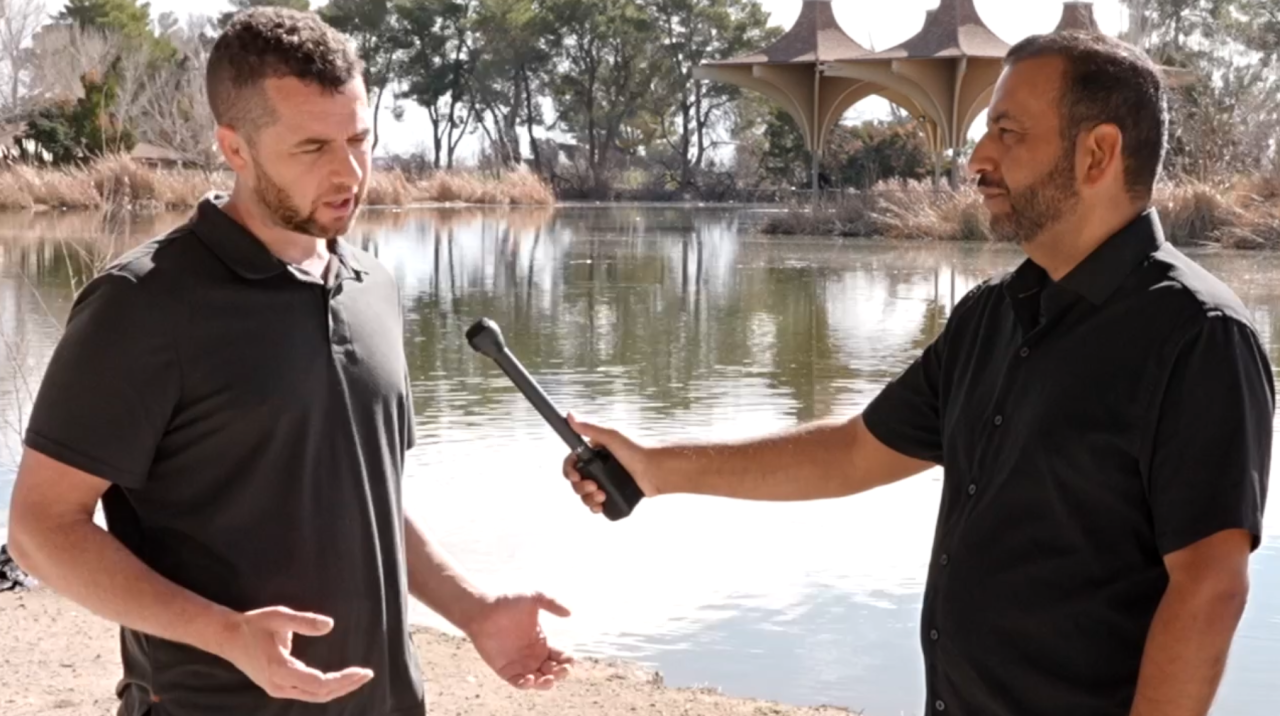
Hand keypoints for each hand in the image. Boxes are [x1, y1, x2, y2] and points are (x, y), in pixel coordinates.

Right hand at [218, 607, 373, 702]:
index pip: (318, 683)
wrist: (227, 638)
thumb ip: (304, 622)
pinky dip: (325, 689)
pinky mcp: (277, 686)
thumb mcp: (278, 617)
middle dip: (346, 686)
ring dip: (337, 689)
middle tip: (367, 674)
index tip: (362, 671)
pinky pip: (306, 692)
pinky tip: (339, 681)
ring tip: (358, 678)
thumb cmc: (253, 625)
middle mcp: (278, 685)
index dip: (343, 679)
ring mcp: (277, 689)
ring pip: (314, 696)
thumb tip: (330, 625)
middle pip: (320, 694)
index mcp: (279, 670)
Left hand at [466, 592, 574, 688]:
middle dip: (561, 674)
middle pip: (553, 672)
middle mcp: (533, 656)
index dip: (568, 661)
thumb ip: (552, 603)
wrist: (482, 610)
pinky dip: (525, 685)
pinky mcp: (505, 670)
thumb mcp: (533, 598)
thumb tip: (569, 613)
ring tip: (547, 679)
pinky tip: (530, 679)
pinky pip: (518, 683)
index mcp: (542, 643)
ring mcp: (520, 664)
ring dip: (546, 684)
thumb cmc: (507, 602)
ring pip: (538, 682)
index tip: (569, 660)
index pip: (561, 657)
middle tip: (561, 670)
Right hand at [563, 413, 657, 513]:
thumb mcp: (611, 437)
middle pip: (577, 482)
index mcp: (595, 453)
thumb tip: (570, 416)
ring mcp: (606, 482)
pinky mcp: (613, 495)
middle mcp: (598, 468)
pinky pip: (597, 504)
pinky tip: (600, 506)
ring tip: (602, 496)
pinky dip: (595, 506)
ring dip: (588, 498)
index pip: (573, 463)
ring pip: (585, 495)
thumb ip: (590, 428)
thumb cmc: (637, 450)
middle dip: (580, 487)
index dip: (569, 471)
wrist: (656, 470)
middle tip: (593, 486)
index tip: (575, 475)